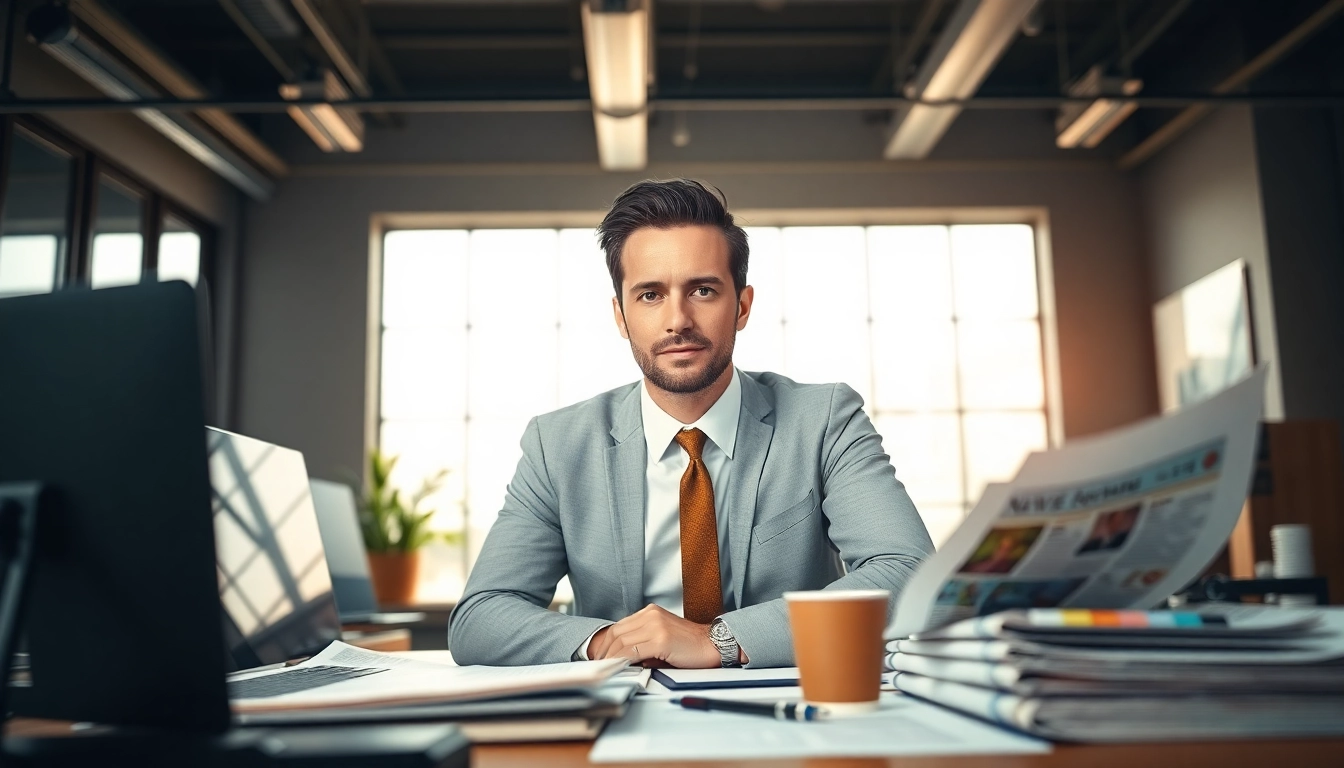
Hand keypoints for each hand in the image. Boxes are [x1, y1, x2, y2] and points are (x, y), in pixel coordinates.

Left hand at [598, 605, 720, 668]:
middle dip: (605, 651)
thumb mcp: (662, 638)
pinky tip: (620, 667)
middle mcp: (651, 615)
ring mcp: (656, 625)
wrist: (713, 645)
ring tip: (607, 669)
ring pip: (622, 641)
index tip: (601, 656)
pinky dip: (623, 660)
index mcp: (650, 612)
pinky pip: (634, 650)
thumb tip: (623, 657)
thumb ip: (643, 642)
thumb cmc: (690, 646)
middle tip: (600, 665)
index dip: (606, 643)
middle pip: (617, 632)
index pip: (619, 626)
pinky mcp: (661, 639)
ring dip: (611, 657)